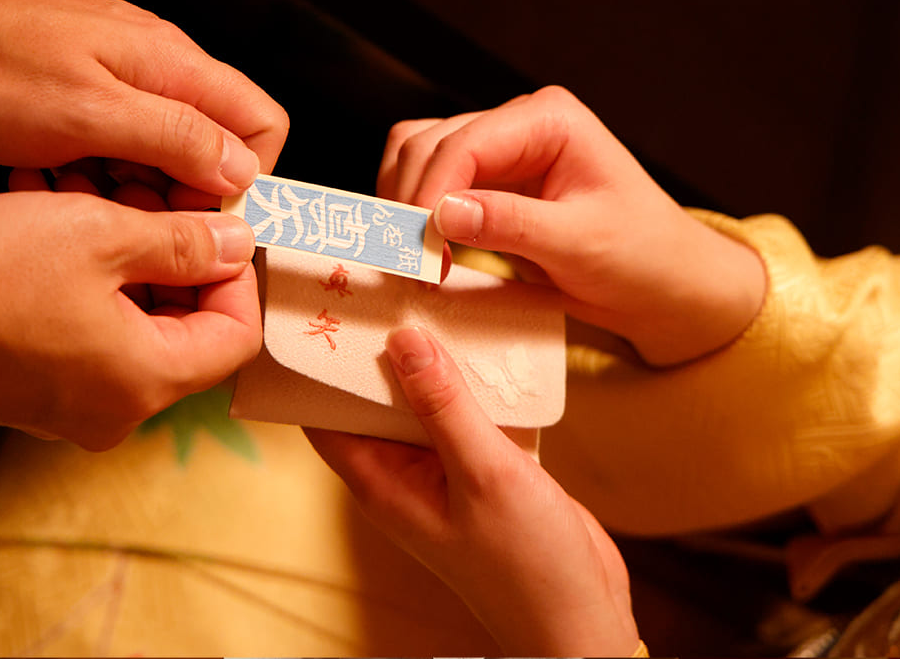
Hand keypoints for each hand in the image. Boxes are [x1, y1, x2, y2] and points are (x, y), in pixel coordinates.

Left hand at [0, 0, 288, 195]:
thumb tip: (242, 170)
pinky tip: (58, 182)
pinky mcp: (86, 93)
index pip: (262, 124)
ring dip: (135, 189)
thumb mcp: (86, 115)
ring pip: (166, 153)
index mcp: (174, 66)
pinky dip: (99, 175)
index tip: (199, 218)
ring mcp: (122, 79)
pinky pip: (120, 147)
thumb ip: (175, 139)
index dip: (245, 180)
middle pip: (216, 145)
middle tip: (126, 219)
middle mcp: (159, 69)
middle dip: (183, 193)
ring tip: (80, 200)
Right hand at [0, 190, 259, 449]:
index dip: (235, 273)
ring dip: (124, 250)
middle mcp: (117, 409)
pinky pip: (89, 327)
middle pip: (186, 325)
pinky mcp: (37, 389)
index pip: (236, 335)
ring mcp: (74, 405)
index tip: (216, 223)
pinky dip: (87, 272)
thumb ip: (185, 242)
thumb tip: (237, 243)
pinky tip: (57, 214)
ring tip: (90, 190)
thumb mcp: (101, 236)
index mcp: (146, 383)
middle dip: (173, 250)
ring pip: (134, 317)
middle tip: (146, 192)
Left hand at [307, 326, 639, 656]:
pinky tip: (482, 342)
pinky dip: (467, 381)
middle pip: (371, 400)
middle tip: (380, 283)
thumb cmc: (526, 563)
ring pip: (420, 401)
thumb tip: (401, 338)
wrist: (581, 615)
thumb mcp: (483, 472)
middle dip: (375, 348)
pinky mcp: (480, 468)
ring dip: (427, 360)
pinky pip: (460, 413)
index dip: (317, 363)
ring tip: (429, 297)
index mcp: (382, 482)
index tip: (321, 307)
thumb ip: (443, 404)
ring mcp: (442, 472)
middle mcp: (403, 475)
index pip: (324, 414)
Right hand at [378, 85, 765, 365]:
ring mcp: (500, 153)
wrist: (664, 287)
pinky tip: (423, 254)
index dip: (431, 192)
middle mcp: (518, 125)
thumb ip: (512, 224)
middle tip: (410, 265)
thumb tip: (443, 213)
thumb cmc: (641, 257)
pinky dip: (414, 216)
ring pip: (417, 159)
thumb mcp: (580, 243)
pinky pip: (429, 186)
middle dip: (412, 202)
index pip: (466, 143)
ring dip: (404, 206)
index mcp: (549, 119)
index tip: (417, 246)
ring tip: (414, 262)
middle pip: (429, 144)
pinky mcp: (487, 186)